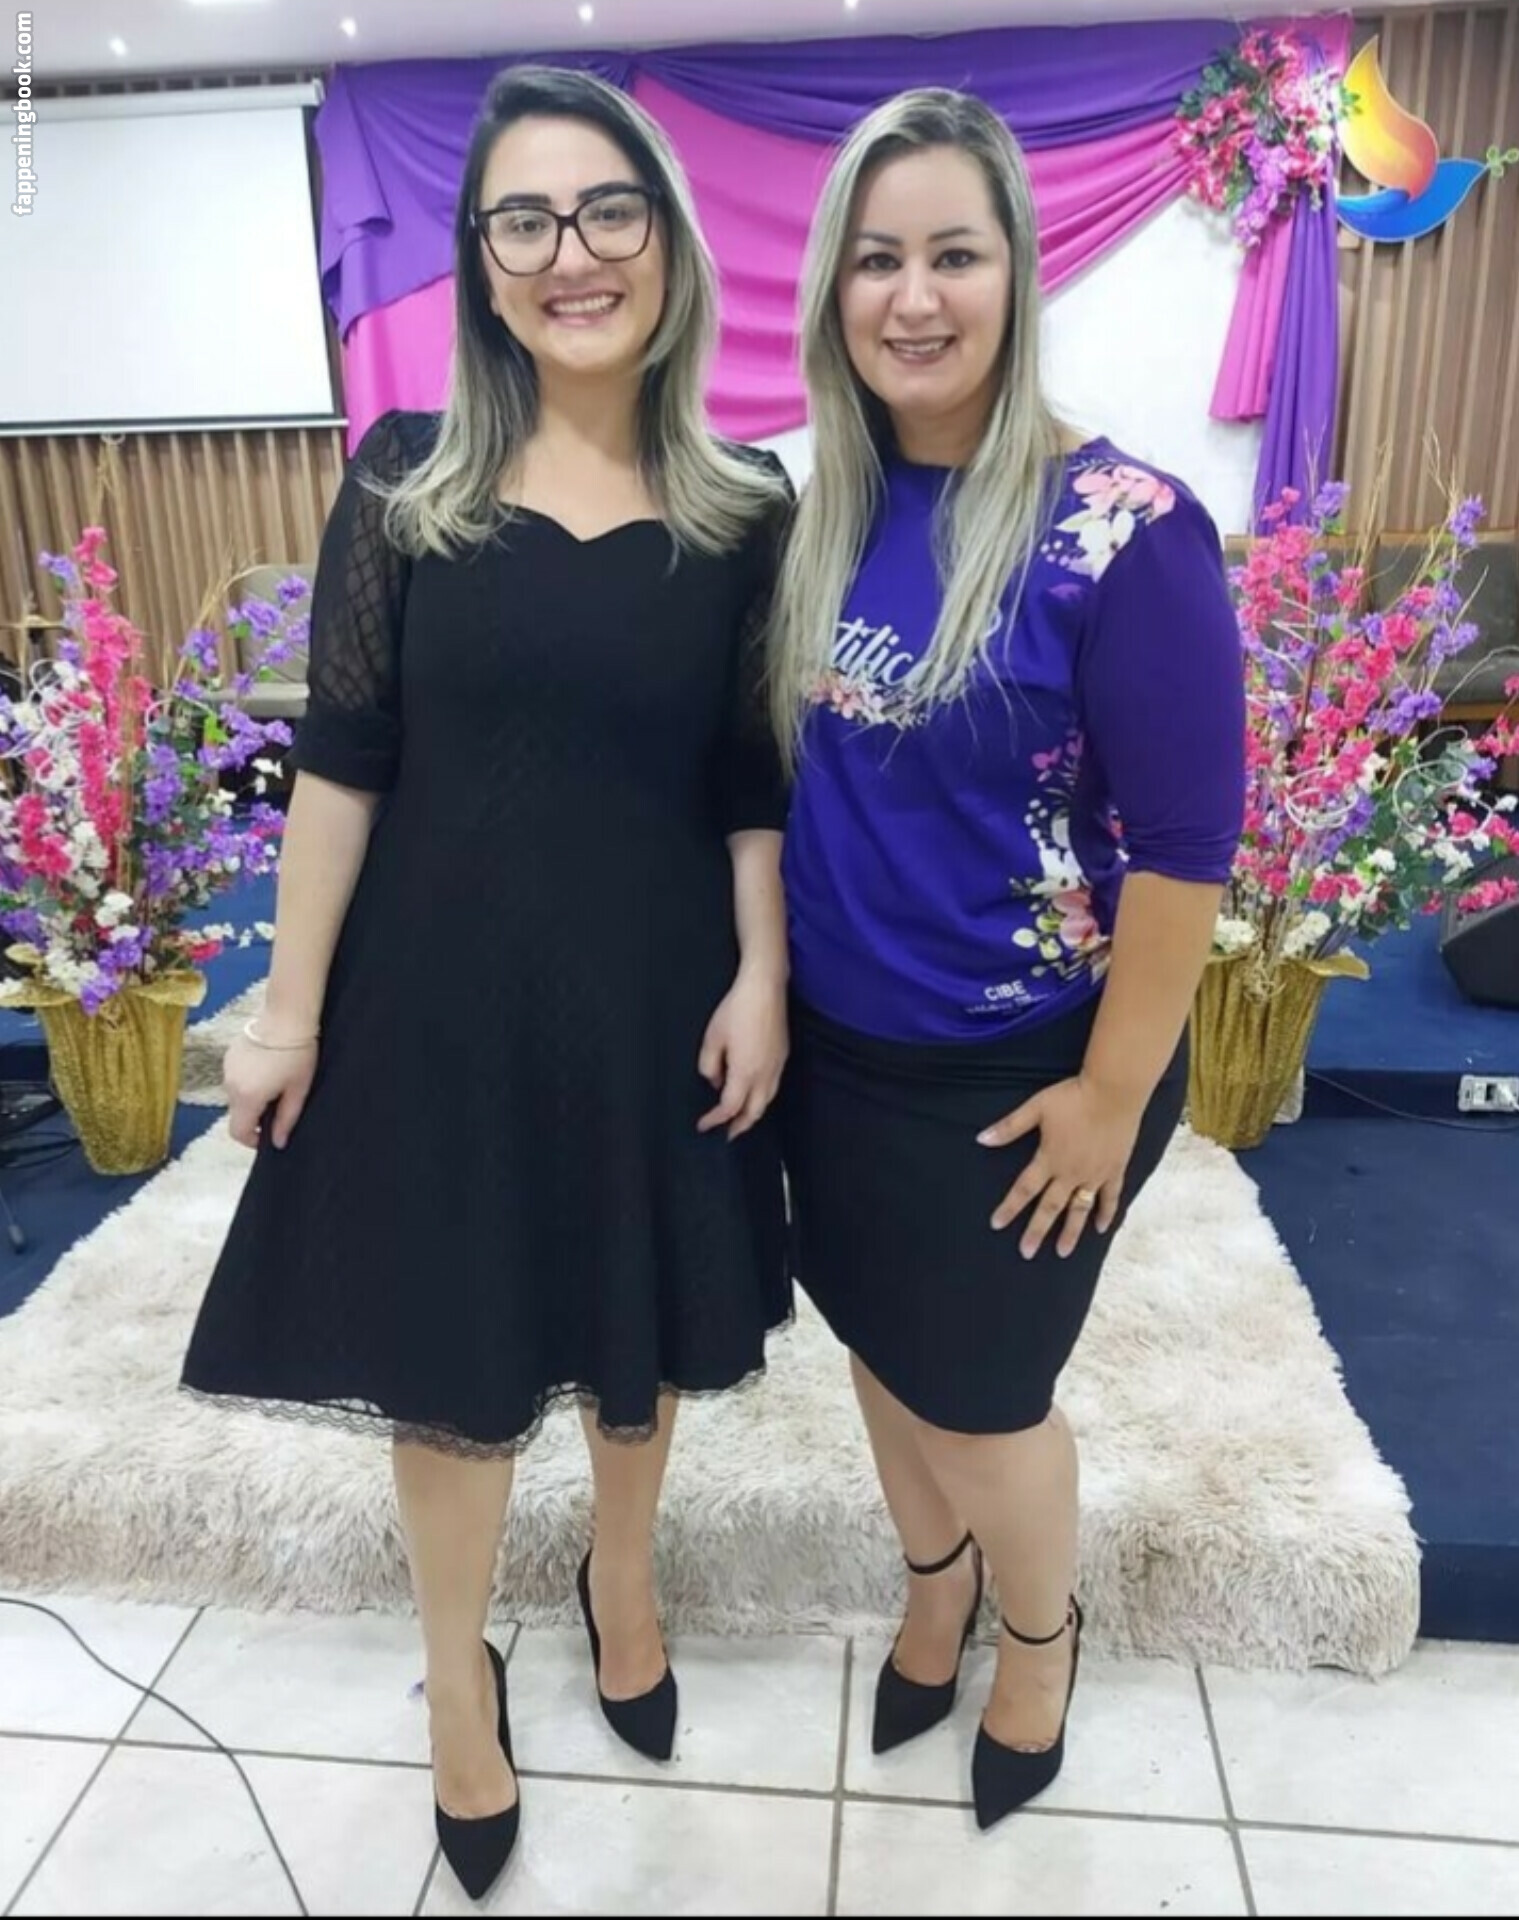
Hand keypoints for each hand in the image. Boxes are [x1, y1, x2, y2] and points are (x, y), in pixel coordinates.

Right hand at [223, 1030, 317, 1151]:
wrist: (287, 1016)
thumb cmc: (298, 1053)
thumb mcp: (298, 1090)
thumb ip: (286, 1119)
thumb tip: (278, 1143)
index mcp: (247, 1097)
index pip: (237, 1132)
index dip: (251, 1140)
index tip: (267, 1136)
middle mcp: (230, 1085)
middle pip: (236, 1114)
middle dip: (254, 1117)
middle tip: (278, 1106)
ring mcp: (227, 1069)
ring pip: (235, 1096)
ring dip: (251, 1098)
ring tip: (275, 1084)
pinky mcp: (229, 1056)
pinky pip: (235, 1078)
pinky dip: (247, 1082)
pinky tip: (267, 1069)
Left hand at [696, 970, 788, 1139]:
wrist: (764, 988)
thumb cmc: (737, 1009)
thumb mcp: (712, 1038)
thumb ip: (709, 1065)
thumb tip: (716, 1080)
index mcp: (745, 1072)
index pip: (730, 1108)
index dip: (716, 1120)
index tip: (704, 1125)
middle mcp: (765, 1074)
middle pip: (754, 1112)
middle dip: (740, 1126)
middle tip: (728, 1134)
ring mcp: (777, 1065)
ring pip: (767, 1101)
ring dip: (753, 1114)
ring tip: (741, 1119)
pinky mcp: (783, 1055)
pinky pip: (773, 1086)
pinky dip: (763, 1098)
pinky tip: (755, 1094)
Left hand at [977, 1074, 1145, 1259]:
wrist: (1114, 1091)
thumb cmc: (1073, 1097)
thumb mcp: (1036, 1108)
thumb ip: (1009, 1127)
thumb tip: (981, 1139)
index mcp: (1050, 1159)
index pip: (1024, 1189)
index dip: (1009, 1207)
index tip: (996, 1224)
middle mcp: (1071, 1173)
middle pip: (1050, 1207)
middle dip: (1037, 1231)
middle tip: (1026, 1252)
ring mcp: (1095, 1174)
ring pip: (1080, 1209)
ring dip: (1071, 1232)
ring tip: (1062, 1252)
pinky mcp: (1115, 1170)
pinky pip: (1110, 1197)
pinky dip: (1105, 1213)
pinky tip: (1101, 1229)